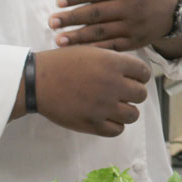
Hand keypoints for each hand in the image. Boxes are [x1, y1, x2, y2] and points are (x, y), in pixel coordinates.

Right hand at [33, 46, 150, 136]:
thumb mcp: (91, 51)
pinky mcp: (92, 124)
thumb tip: (135, 71)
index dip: (140, 76)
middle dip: (134, 93)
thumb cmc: (63, 63)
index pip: (144, 73)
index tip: (132, 78)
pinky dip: (115, 125)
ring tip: (115, 107)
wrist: (37, 81)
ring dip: (127, 111)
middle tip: (122, 93)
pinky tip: (107, 118)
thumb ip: (115, 60)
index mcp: (113, 63)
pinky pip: (117, 130)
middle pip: (141, 94)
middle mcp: (112, 84)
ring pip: (133, 115)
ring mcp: (103, 106)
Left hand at [50, 0, 179, 51]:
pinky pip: (112, 46)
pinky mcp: (136, 41)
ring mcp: (135, 25)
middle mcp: (134, 5)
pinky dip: (94, 49)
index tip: (59, 1)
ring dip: (78, 37)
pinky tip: (78, 51)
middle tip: (52, 21)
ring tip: (58, 38)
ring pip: (101, 32)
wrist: (176, 8)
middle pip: (96, 13)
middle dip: (71, 18)